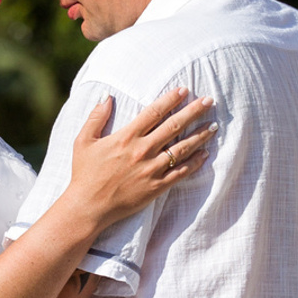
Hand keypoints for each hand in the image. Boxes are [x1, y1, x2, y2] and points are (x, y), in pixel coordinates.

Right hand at [66, 88, 215, 231]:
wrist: (88, 207)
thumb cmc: (84, 173)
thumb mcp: (84, 142)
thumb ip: (96, 118)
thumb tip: (107, 97)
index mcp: (126, 137)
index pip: (154, 112)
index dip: (170, 99)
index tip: (184, 90)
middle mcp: (142, 151)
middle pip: (174, 126)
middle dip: (193, 112)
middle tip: (209, 101)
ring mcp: (151, 169)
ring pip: (182, 148)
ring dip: (200, 136)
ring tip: (214, 126)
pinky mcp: (156, 187)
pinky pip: (181, 173)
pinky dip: (195, 163)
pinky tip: (205, 154)